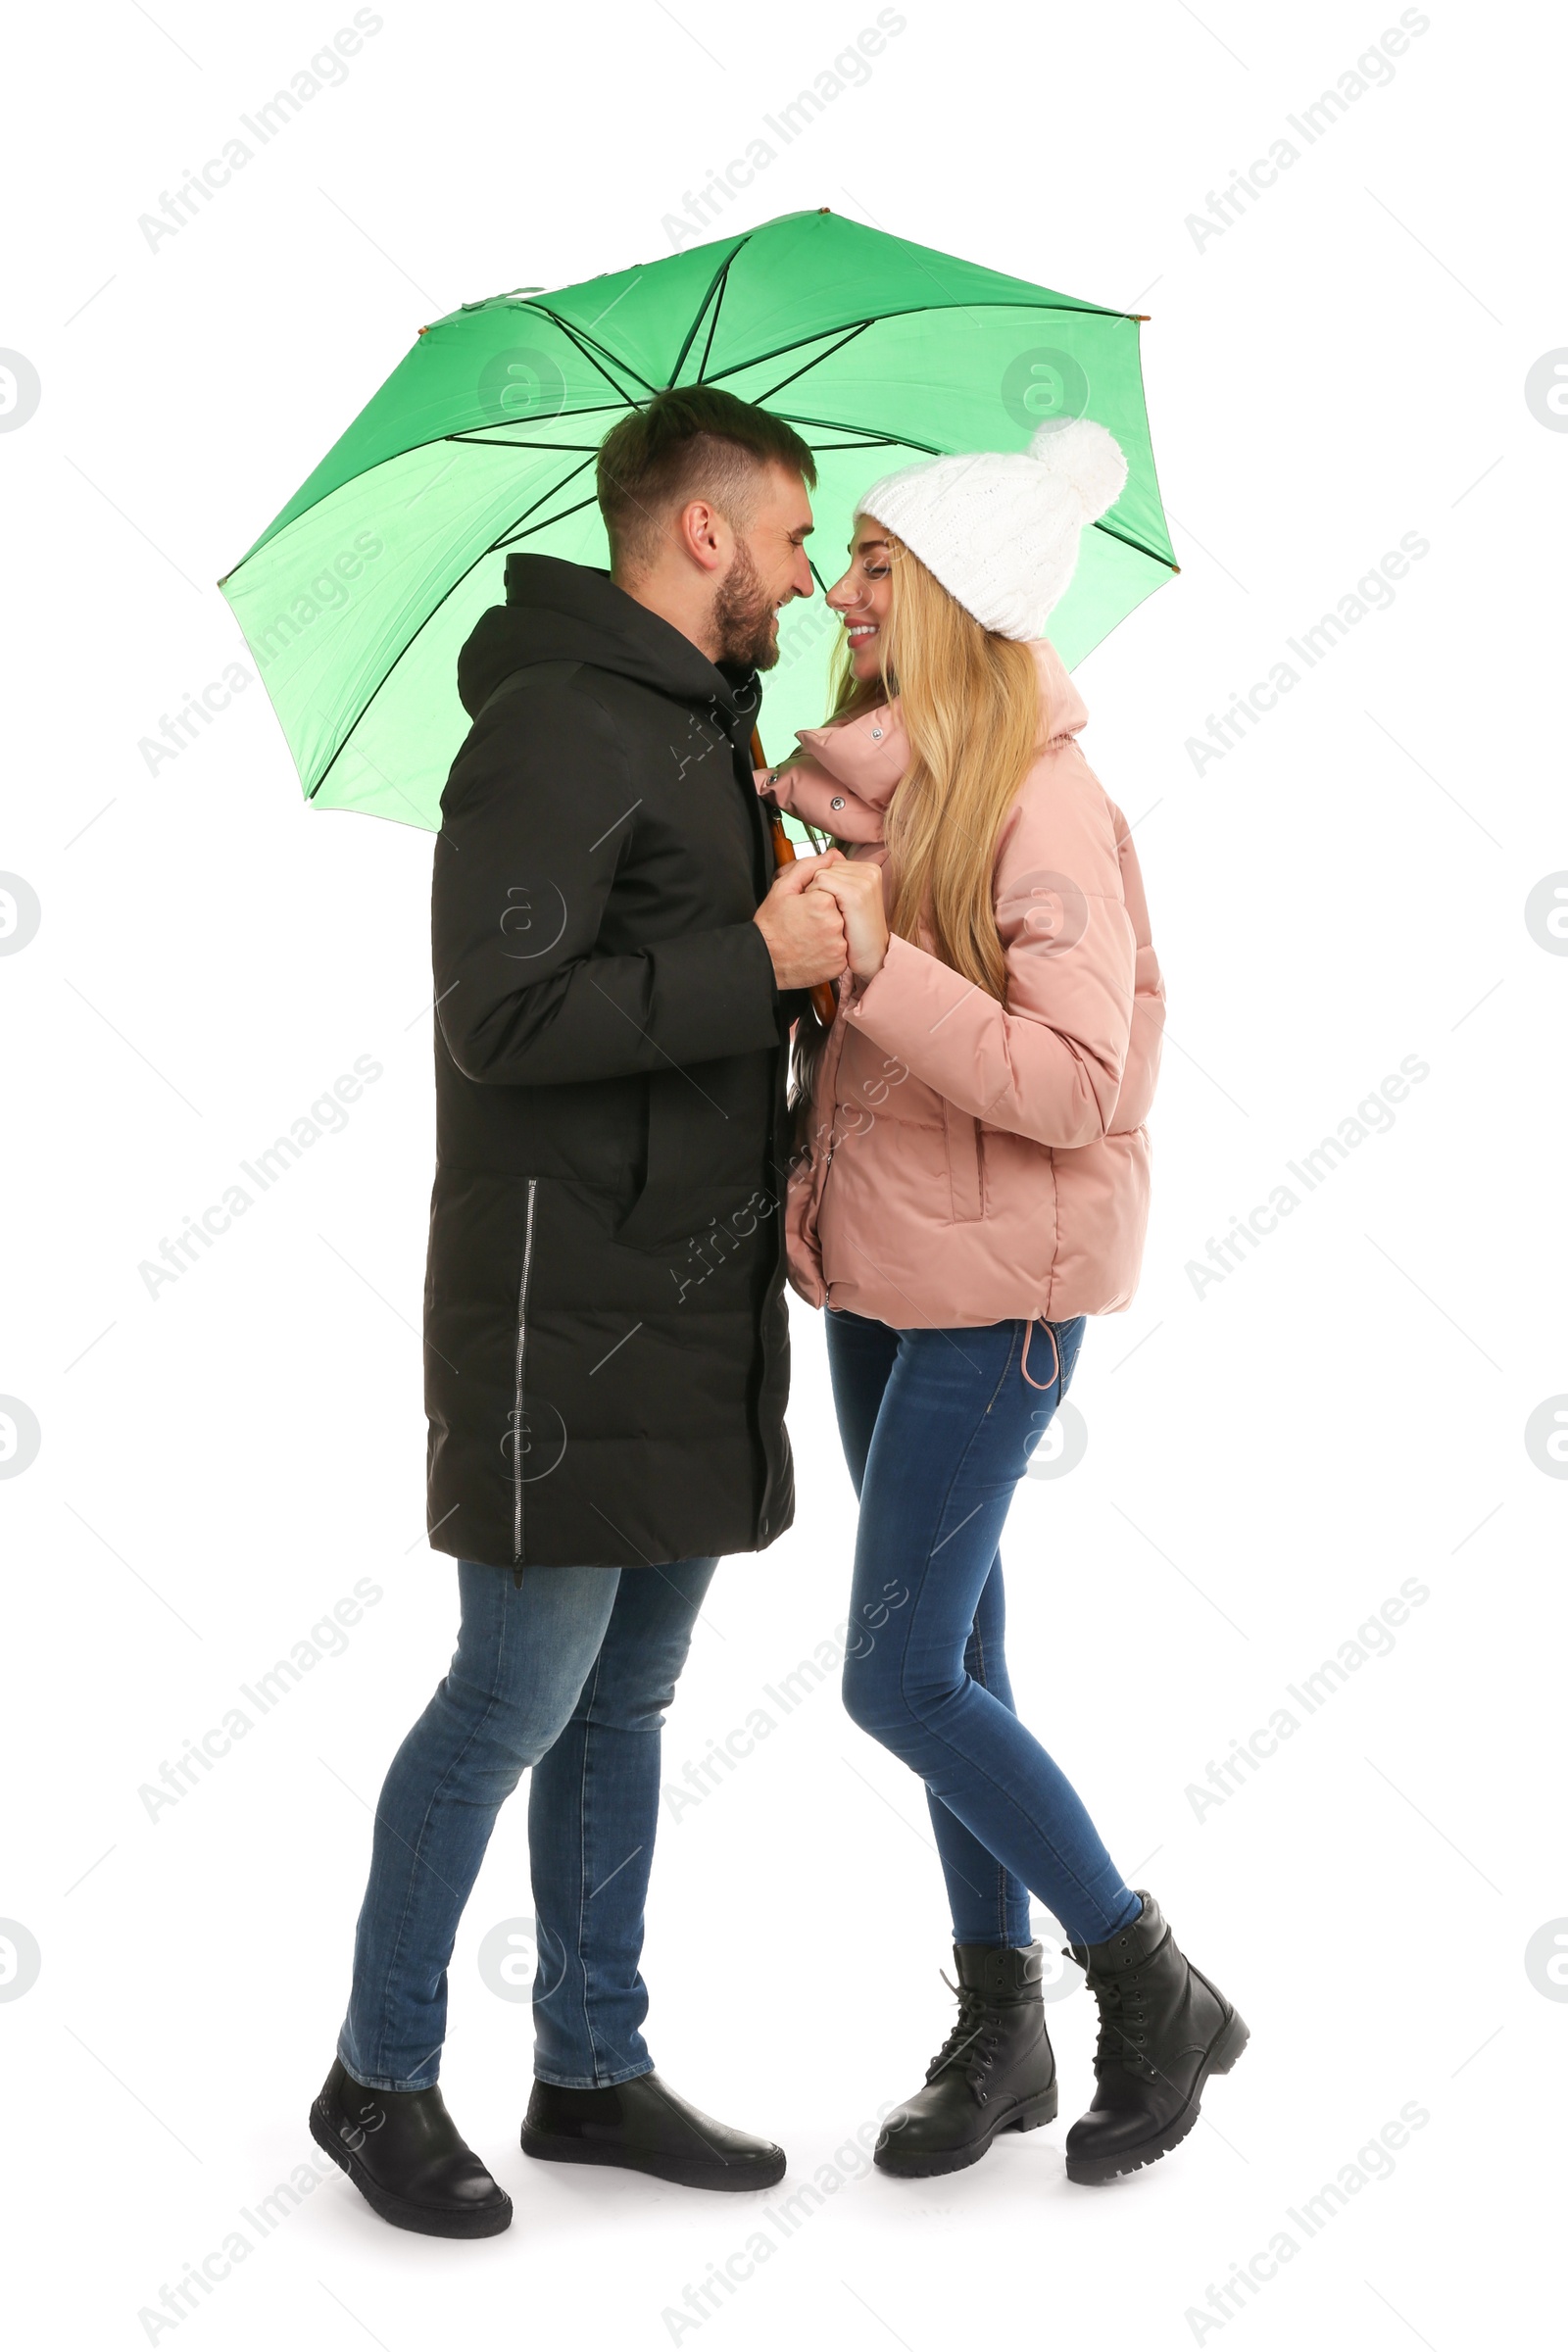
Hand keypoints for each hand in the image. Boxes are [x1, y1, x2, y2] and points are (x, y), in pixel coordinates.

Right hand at [753, 851, 848, 988]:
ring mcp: (838, 947)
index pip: (832, 892)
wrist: (763, 960)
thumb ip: (808, 867)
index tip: (803, 911)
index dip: (816, 900)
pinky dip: (831, 951)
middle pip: (839, 912)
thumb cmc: (771, 925)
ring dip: (830, 933)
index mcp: (823, 902)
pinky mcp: (838, 965)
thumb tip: (832, 855)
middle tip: (805, 925)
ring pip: (843, 932)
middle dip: (825, 916)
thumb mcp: (783, 888)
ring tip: (809, 938)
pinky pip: (843, 952)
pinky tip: (814, 950)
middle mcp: (835, 925)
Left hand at [807, 857, 887, 981]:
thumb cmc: (857, 932)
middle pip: (824, 866)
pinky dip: (815, 899)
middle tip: (829, 912)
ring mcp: (863, 881)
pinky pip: (819, 882)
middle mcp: (869, 871)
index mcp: (869, 869)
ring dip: (815, 895)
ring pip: (819, 873)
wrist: (871, 957)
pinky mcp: (854, 893)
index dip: (821, 884)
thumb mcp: (850, 900)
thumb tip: (828, 855)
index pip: (831, 862)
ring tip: (830, 915)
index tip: (829, 903)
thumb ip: (839, 878)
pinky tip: (826, 916)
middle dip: (817, 888)